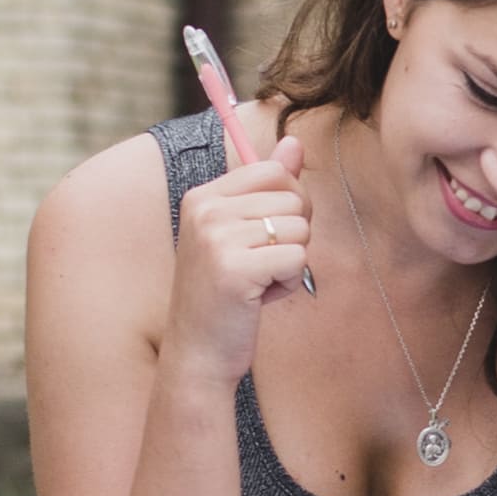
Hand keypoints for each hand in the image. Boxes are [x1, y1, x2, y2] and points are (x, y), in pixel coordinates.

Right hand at [171, 110, 313, 372]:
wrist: (198, 353)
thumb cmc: (225, 295)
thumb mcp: (242, 235)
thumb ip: (269, 188)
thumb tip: (296, 142)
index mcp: (203, 196)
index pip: (273, 170)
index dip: (289, 203)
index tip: (267, 236)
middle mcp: (205, 209)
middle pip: (292, 197)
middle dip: (293, 235)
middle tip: (261, 265)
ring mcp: (216, 238)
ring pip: (299, 228)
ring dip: (291, 261)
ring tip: (258, 282)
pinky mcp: (234, 268)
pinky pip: (297, 259)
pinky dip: (289, 283)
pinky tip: (260, 297)